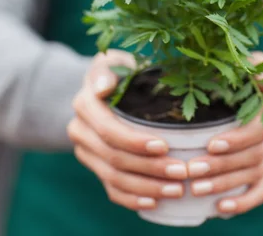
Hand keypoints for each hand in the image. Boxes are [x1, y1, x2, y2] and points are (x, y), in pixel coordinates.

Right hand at [68, 51, 187, 211]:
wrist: (105, 84)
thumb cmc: (119, 69)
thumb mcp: (113, 60)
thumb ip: (107, 68)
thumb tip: (102, 87)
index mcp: (85, 104)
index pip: (109, 130)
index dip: (135, 142)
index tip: (165, 145)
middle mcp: (80, 130)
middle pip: (114, 157)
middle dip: (150, 167)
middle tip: (182, 171)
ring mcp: (86, 152)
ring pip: (113, 178)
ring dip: (147, 187)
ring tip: (176, 188)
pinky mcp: (95, 166)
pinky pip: (111, 190)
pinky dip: (133, 199)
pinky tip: (155, 202)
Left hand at [187, 53, 262, 215]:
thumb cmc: (249, 70)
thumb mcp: (250, 60)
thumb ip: (246, 61)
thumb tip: (236, 63)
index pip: (262, 129)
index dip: (238, 139)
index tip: (210, 144)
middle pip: (256, 155)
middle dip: (223, 166)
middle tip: (192, 170)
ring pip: (255, 174)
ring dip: (225, 184)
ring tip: (197, 188)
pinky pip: (260, 192)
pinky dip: (242, 203)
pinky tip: (220, 209)